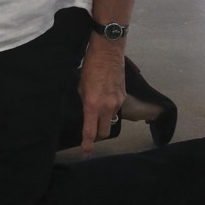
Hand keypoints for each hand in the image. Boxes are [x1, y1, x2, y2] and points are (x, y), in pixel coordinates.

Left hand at [77, 40, 125, 154]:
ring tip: (97, 108)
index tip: (86, 152)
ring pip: (111, 120)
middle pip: (105, 132)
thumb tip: (86, 113)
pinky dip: (110, 108)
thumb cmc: (90, 66)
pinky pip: (116, 108)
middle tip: (91, 132)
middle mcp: (107, 107)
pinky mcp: (124, 96)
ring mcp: (118, 102)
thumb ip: (84, 102)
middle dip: (98, 135)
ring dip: (104, 120)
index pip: (90, 131)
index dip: (88, 145)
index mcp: (93, 105)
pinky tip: (104, 97)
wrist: (108, 52)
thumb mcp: (80, 86)